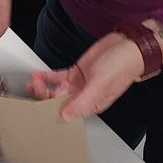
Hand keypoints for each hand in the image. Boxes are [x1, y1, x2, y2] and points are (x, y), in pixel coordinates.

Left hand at [27, 33, 145, 120]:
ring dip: (44, 86)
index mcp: (91, 104)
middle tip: (35, 87)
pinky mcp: (77, 72)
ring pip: (56, 89)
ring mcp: (79, 84)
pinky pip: (58, 76)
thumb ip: (82, 102)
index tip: (39, 105)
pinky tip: (39, 74)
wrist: (129, 45)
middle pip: (58, 101)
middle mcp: (84, 96)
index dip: (51, 110)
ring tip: (33, 81)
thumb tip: (66, 116)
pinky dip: (48, 76)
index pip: (66, 112)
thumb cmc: (122, 66)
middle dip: (44, 96)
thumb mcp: (100, 85)